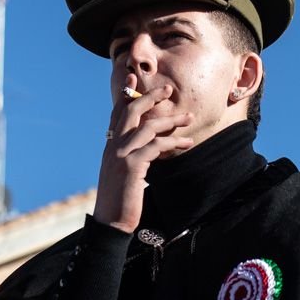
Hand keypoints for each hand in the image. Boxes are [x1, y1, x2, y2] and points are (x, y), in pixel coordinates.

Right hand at [93, 77, 192, 233]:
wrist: (110, 222)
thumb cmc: (120, 199)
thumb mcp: (123, 172)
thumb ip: (131, 156)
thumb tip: (147, 147)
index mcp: (110, 146)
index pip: (117, 113)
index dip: (126, 94)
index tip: (133, 77)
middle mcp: (112, 146)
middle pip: (130, 111)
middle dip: (149, 96)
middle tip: (167, 88)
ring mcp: (120, 155)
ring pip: (147, 127)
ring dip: (171, 120)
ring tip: (189, 118)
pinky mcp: (131, 167)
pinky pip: (155, 147)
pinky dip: (172, 142)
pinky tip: (186, 143)